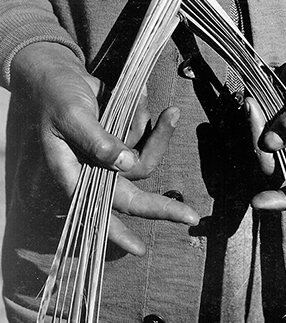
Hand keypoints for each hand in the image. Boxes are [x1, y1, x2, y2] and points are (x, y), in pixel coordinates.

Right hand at [10, 42, 198, 254]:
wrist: (61, 73)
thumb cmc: (57, 96)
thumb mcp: (72, 115)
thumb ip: (97, 140)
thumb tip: (125, 163)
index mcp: (74, 172)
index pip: (97, 208)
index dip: (116, 232)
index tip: (139, 249)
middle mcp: (95, 169)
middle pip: (134, 194)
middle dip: (162, 206)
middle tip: (191, 216)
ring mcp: (111, 154)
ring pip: (144, 158)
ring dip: (158, 135)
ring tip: (165, 110)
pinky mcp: (123, 137)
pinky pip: (145, 135)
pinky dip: (147, 118)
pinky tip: (141, 96)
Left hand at [246, 21, 285, 210]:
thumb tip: (271, 145)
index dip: (281, 199)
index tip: (257, 202)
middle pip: (272, 165)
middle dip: (257, 141)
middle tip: (253, 108)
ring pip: (261, 147)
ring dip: (251, 127)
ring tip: (252, 101)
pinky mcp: (275, 124)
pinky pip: (257, 131)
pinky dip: (251, 118)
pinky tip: (251, 100)